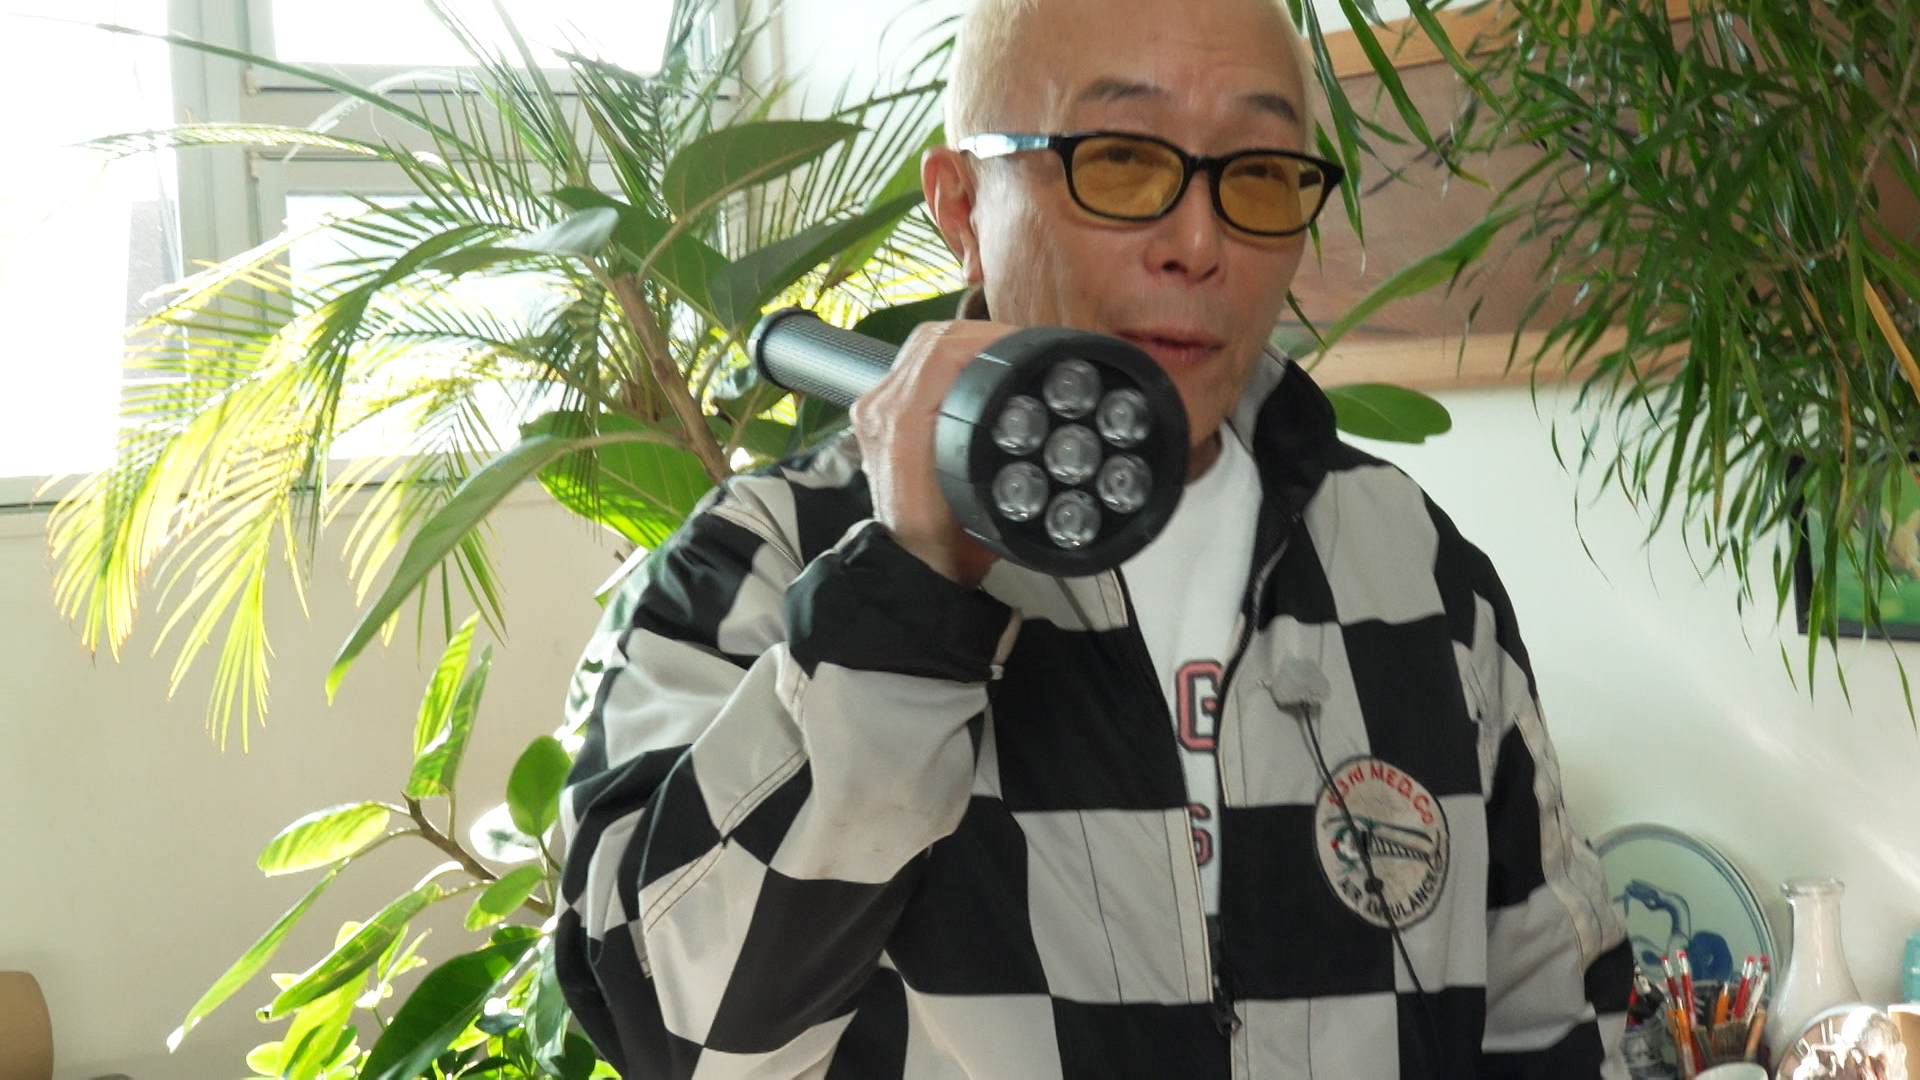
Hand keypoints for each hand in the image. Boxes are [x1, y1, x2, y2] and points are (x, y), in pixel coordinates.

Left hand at [851, 319, 1018, 587]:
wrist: (917, 567)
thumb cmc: (948, 542)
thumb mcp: (980, 497)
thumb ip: (990, 447)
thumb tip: (1015, 395)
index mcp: (900, 422)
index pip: (943, 348)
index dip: (989, 338)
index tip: (1023, 347)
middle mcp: (880, 408)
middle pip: (932, 339)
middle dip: (979, 336)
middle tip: (1018, 349)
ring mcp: (875, 410)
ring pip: (921, 347)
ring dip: (963, 345)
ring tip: (1001, 357)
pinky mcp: (879, 416)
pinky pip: (913, 367)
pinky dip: (946, 361)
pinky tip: (973, 374)